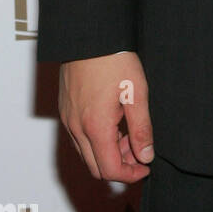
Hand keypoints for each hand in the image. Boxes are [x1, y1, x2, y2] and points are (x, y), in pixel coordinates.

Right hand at [58, 52, 153, 181]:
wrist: (89, 36)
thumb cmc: (113, 59)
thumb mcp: (137, 92)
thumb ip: (142, 128)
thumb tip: (146, 155)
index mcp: (95, 127)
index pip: (110, 169)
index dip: (130, 175)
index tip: (146, 166)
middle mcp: (77, 128)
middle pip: (96, 167)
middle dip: (120, 166)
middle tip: (140, 151)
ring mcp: (68, 119)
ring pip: (87, 153)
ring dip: (108, 153)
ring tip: (129, 132)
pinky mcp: (66, 110)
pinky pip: (79, 137)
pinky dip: (97, 140)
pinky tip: (114, 121)